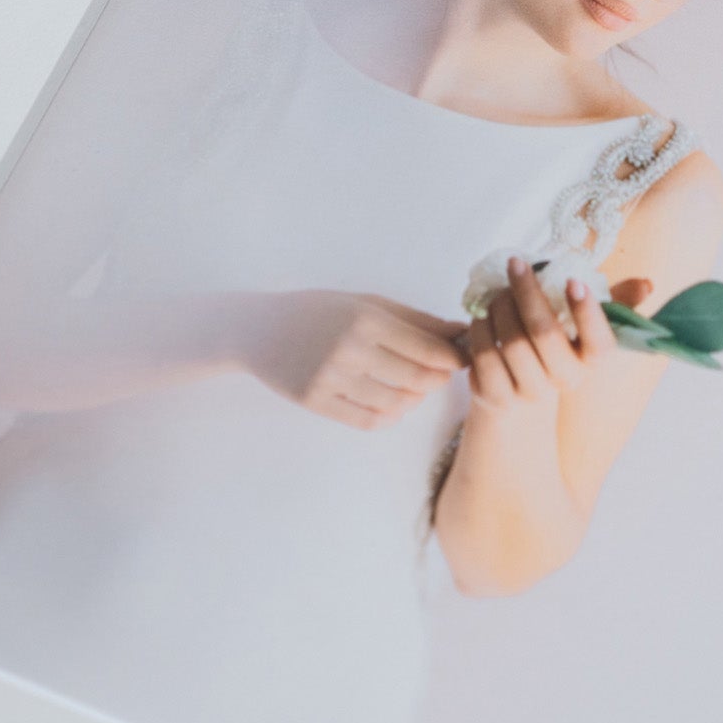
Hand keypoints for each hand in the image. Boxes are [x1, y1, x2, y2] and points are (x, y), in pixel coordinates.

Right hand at [242, 289, 464, 430]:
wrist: (259, 329)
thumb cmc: (318, 310)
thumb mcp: (364, 302)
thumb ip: (413, 318)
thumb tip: (460, 332)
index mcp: (365, 318)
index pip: (425, 348)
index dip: (452, 358)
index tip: (463, 359)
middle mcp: (349, 348)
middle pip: (415, 379)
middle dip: (437, 380)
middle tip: (442, 375)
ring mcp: (331, 378)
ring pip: (395, 404)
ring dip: (414, 399)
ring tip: (415, 388)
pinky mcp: (316, 402)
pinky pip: (369, 420)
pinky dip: (390, 416)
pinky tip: (392, 404)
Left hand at [463, 256, 653, 417]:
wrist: (520, 396)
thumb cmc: (557, 347)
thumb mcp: (584, 326)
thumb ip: (615, 303)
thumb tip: (647, 284)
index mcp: (590, 361)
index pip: (599, 344)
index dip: (588, 313)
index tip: (573, 281)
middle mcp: (564, 380)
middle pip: (544, 333)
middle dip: (528, 291)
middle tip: (516, 264)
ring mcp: (530, 391)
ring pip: (510, 340)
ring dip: (500, 305)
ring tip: (498, 291)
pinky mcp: (497, 396)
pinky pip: (484, 354)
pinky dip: (479, 326)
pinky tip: (482, 315)